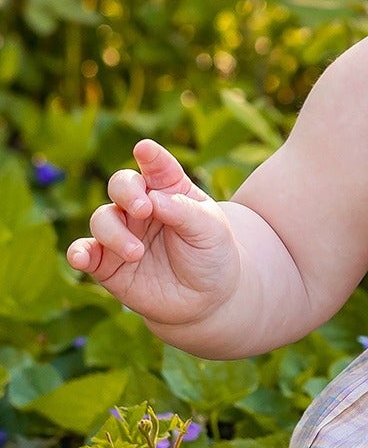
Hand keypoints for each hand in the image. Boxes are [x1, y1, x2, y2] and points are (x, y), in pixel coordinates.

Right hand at [65, 139, 240, 327]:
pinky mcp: (107, 263)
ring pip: (102, 219)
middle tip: (143, 209)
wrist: (206, 298)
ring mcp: (122, 233)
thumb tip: (153, 199)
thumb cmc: (210, 254)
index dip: (150, 157)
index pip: (157, 167)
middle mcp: (141, 207)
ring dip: (114, 233)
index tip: (144, 149)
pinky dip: (78, 253)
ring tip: (136, 253)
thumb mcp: (210, 230)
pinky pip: (84, 253)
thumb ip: (183, 211)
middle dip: (126, 191)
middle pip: (121, 185)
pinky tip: (80, 258)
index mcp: (169, 190)